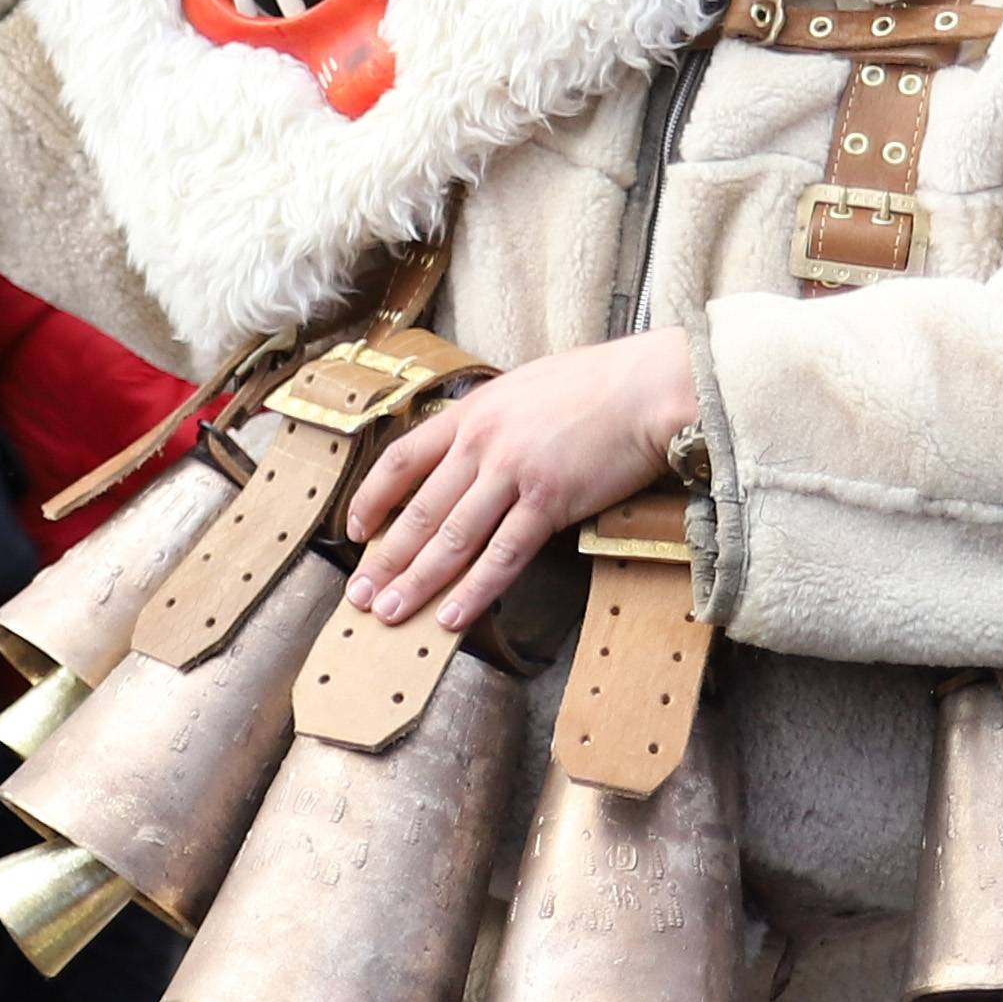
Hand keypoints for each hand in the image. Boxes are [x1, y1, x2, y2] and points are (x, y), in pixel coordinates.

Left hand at [342, 331, 701, 630]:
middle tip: (360, 594)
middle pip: (420, 509)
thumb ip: (490, 421)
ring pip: (452, 537)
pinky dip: (474, 589)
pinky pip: (502, 554)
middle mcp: (480, 444)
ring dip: (417, 580)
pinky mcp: (549, 502)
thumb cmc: (595, 385)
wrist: (647, 388)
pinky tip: (451, 616)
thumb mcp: (521, 388)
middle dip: (385, 557)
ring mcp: (512, 473)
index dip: (372, 499)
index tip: (355, 531)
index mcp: (469, 413)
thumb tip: (471, 450)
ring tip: (390, 612)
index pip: (400, 460)